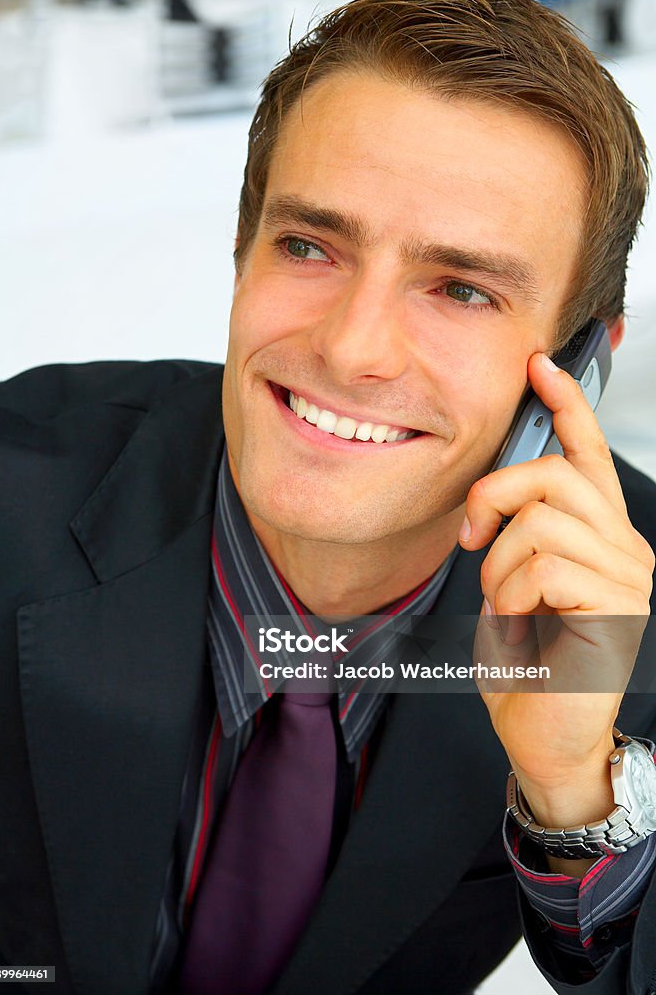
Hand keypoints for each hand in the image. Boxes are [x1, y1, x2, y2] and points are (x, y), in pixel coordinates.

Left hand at [459, 352, 653, 833]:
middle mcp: (623, 546)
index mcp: (598, 534)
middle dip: (495, 498)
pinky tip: (522, 623)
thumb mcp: (514, 580)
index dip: (566, 406)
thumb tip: (497, 492)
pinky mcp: (617, 607)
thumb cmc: (527, 660)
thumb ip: (521, 531)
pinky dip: (513, 593)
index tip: (540, 366)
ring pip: (542, 521)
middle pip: (555, 474)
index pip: (587, 455)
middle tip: (473, 539)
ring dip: (500, 565)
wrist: (541, 735)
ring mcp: (627, 576)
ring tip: (507, 605)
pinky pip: (545, 565)